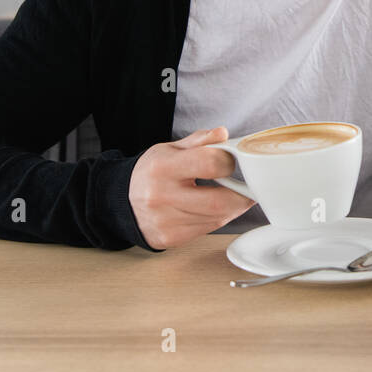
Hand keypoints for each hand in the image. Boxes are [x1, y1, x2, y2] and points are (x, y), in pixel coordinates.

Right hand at [129, 126, 256, 249]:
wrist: (121, 202)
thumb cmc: (151, 172)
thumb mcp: (170, 149)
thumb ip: (199, 141)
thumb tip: (223, 133)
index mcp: (163, 167)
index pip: (209, 163)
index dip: (228, 162)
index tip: (233, 162)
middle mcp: (162, 195)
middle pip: (218, 201)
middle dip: (241, 196)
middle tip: (250, 189)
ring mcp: (166, 220)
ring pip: (216, 218)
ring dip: (232, 209)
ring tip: (234, 197)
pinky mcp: (171, 238)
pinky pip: (207, 229)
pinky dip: (218, 219)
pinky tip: (216, 209)